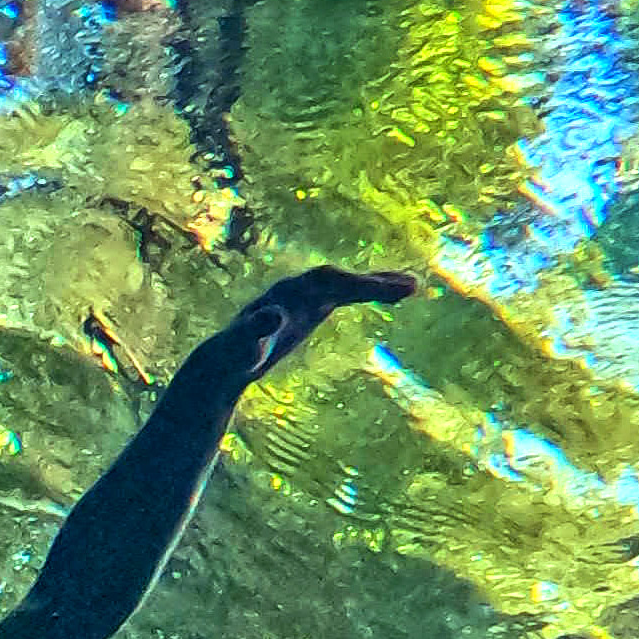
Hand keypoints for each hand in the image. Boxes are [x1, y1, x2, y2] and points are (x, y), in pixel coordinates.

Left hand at [223, 263, 416, 375]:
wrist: (225, 359)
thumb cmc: (235, 356)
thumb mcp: (244, 347)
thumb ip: (257, 330)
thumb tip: (274, 316)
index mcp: (289, 295)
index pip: (332, 283)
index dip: (361, 286)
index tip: (390, 291)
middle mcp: (299, 289)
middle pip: (343, 279)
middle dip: (376, 281)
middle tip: (414, 286)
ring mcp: (306, 297)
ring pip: (347, 284)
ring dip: (378, 283)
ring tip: (414, 286)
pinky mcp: (311, 307)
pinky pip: (346, 293)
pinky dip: (369, 291)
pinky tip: (391, 295)